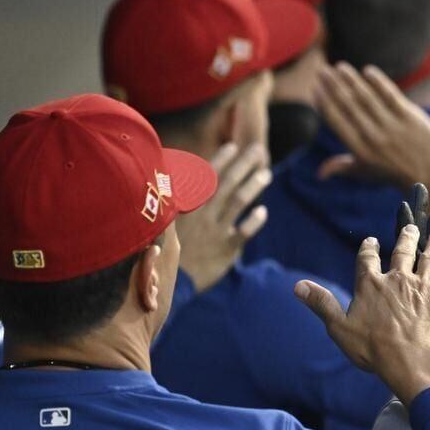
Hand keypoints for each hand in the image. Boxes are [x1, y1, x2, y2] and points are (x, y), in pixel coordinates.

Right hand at [176, 143, 269, 292]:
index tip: (233, 146)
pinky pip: (243, 232)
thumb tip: (174, 180)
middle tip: (258, 150)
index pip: (206, 177)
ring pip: (237, 203)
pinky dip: (254, 221)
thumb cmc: (164, 251)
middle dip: (243, 165)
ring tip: (266, 174)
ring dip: (252, 186)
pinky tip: (263, 211)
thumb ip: (175, 203)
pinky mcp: (225, 250)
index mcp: (187, 206)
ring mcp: (214, 231)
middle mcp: (202, 215)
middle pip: (226, 184)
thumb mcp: (163, 223)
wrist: (168, 283)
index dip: (221, 160)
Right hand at [296, 226, 429, 405]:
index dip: (368, 248)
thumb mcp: (339, 328)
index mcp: (371, 285)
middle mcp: (397, 278)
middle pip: (402, 251)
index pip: (367, 259)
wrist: (408, 360)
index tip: (371, 241)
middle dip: (405, 237)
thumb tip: (298, 286)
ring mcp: (423, 286)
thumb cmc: (372, 349)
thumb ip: (321, 304)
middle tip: (409, 227)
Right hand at [315, 62, 429, 194]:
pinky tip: (367, 71)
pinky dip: (378, 82)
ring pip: (366, 97)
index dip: (324, 103)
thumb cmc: (394, 174)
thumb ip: (342, 167)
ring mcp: (392, 126)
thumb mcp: (365, 173)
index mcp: (359, 150)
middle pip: (348, 105)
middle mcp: (373, 137)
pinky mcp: (410, 117)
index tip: (315, 88)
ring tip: (340, 67)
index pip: (336, 121)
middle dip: (332, 86)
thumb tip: (319, 173)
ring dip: (351, 80)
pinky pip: (391, 95)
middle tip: (322, 70)